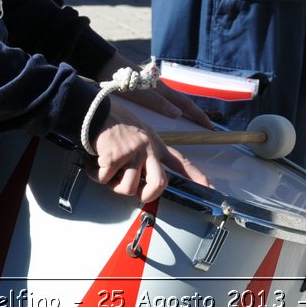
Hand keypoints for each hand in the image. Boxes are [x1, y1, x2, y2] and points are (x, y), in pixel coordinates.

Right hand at [93, 104, 207, 203]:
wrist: (96, 111)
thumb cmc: (116, 124)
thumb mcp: (140, 135)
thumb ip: (147, 156)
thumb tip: (145, 183)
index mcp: (156, 144)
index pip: (180, 162)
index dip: (196, 176)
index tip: (209, 188)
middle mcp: (148, 148)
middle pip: (159, 184)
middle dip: (146, 195)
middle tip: (134, 191)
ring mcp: (133, 152)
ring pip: (127, 188)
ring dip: (113, 184)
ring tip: (108, 167)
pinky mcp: (115, 157)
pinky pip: (104, 180)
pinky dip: (96, 175)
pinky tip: (96, 161)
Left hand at [97, 52, 214, 130]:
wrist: (106, 67)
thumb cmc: (123, 80)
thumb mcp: (140, 92)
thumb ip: (158, 103)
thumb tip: (178, 114)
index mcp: (163, 89)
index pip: (186, 104)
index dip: (199, 115)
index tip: (210, 126)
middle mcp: (161, 89)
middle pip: (183, 104)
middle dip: (195, 116)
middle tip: (205, 128)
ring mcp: (153, 90)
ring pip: (173, 104)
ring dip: (184, 114)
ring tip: (190, 126)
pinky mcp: (144, 92)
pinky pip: (162, 105)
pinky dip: (170, 112)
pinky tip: (166, 119)